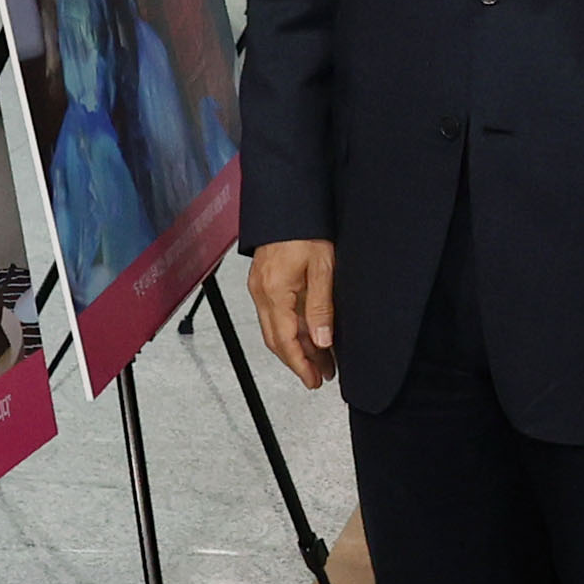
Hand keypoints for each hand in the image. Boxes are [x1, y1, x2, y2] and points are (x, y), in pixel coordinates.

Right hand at [247, 241, 335, 386]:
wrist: (287, 202)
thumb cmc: (306, 230)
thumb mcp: (323, 269)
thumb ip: (321, 308)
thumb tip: (322, 342)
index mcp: (275, 293)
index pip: (286, 341)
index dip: (301, 365)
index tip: (315, 381)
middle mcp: (262, 294)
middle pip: (277, 340)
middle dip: (299, 361)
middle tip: (321, 376)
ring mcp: (260, 288)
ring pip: (275, 329)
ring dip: (297, 346)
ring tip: (321, 359)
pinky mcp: (263, 281)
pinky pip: (275, 314)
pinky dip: (291, 329)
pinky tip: (309, 333)